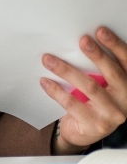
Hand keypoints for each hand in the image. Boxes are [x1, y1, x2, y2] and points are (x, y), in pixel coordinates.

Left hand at [40, 27, 126, 153]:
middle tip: (82, 40)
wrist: (82, 133)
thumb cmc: (90, 102)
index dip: (115, 46)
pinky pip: (73, 104)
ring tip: (48, 59)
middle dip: (97, 55)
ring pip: (90, 87)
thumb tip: (74, 43)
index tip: (100, 30)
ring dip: (67, 70)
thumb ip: (94, 69)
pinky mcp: (95, 125)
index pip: (125, 62)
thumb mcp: (98, 84)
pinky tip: (45, 81)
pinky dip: (57, 91)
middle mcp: (125, 100)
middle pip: (113, 73)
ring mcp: (112, 115)